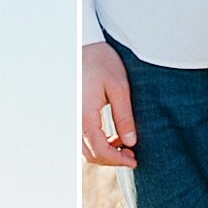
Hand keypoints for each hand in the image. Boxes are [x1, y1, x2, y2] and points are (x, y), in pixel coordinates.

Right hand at [82, 42, 136, 167]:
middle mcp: (75, 121)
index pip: (100, 150)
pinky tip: (113, 138)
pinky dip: (98, 145)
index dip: (118, 160)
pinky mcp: (74, 116)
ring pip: (86, 150)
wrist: (84, 47)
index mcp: (85, 116)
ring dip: (105, 153)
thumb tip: (130, 142)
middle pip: (91, 155)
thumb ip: (124, 117)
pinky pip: (83, 140)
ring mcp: (72, 119)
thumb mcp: (119, 88)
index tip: (134, 161)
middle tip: (132, 155)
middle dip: (112, 160)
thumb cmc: (102, 63)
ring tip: (124, 147)